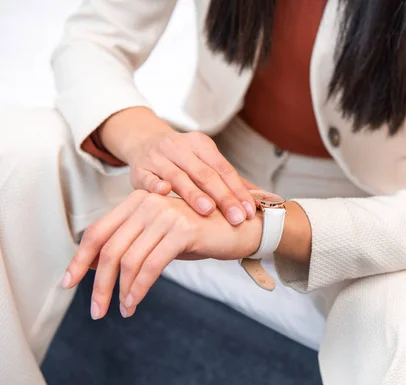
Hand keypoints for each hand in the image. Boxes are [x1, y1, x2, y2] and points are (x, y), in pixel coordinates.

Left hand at [62, 190, 262, 319]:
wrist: (242, 227)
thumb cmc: (202, 234)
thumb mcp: (161, 236)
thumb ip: (135, 244)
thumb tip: (100, 269)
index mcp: (138, 201)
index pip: (98, 231)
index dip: (80, 258)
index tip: (69, 282)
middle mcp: (148, 203)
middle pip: (109, 248)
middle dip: (98, 283)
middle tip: (97, 310)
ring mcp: (165, 214)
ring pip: (128, 259)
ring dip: (120, 291)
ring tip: (122, 310)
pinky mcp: (183, 230)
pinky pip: (151, 265)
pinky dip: (139, 288)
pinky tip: (135, 302)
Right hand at [98, 107, 256, 225]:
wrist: (143, 141)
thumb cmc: (183, 159)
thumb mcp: (205, 162)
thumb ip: (231, 180)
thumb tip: (264, 198)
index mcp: (201, 144)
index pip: (223, 169)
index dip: (237, 190)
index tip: (249, 211)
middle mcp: (179, 147)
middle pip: (205, 174)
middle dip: (222, 197)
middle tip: (236, 218)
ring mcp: (158, 157)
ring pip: (178, 176)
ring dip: (192, 193)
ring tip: (208, 211)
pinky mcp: (139, 169)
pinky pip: (148, 178)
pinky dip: (155, 186)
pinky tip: (165, 194)